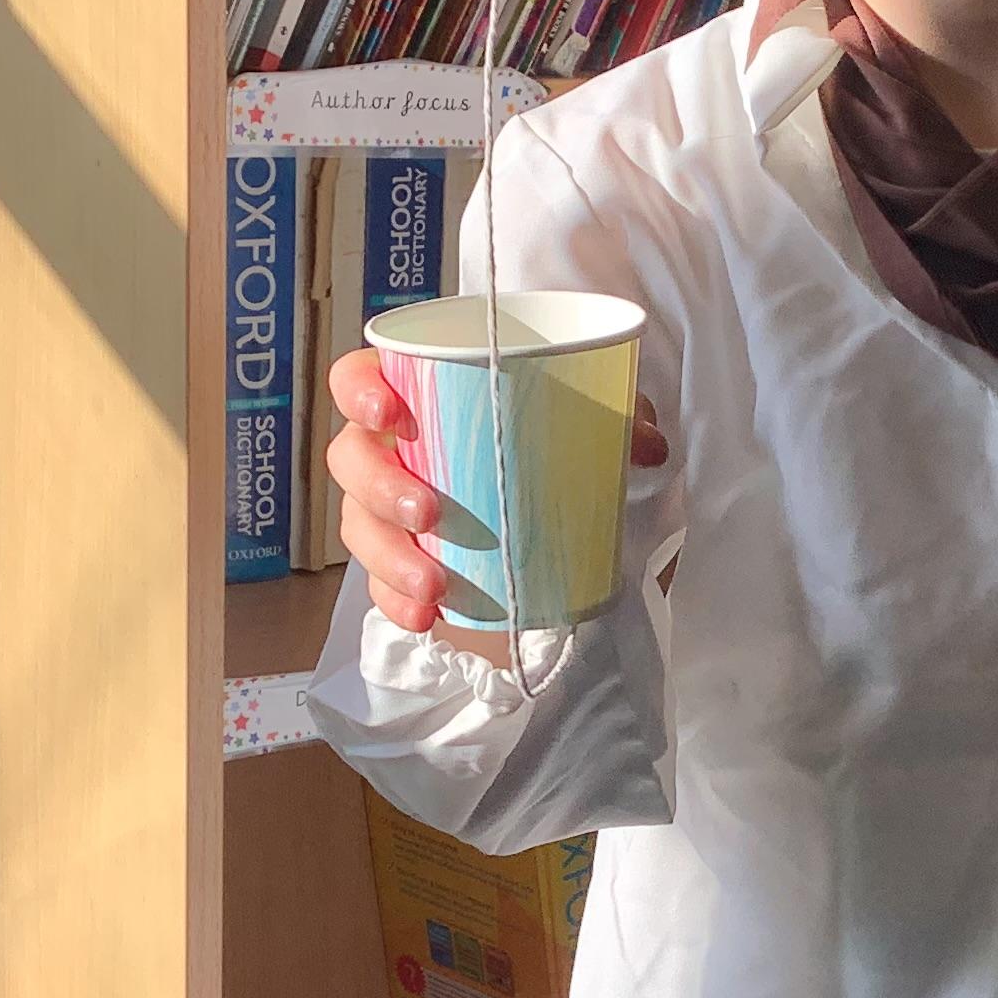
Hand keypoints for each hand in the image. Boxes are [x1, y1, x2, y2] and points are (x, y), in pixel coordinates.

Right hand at [326, 346, 667, 636]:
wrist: (555, 521)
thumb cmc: (551, 449)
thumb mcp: (590, 426)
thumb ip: (619, 417)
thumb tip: (646, 443)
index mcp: (418, 398)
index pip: (358, 379)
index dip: (360, 391)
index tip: (393, 412)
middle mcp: (390, 450)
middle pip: (351, 458)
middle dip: (381, 488)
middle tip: (429, 514)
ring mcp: (385, 510)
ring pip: (359, 527)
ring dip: (389, 558)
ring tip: (434, 585)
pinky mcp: (398, 563)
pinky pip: (380, 585)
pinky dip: (398, 603)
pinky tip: (425, 618)